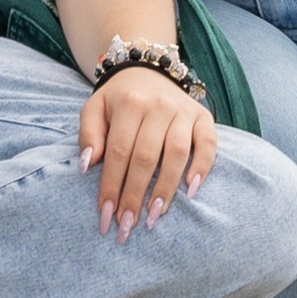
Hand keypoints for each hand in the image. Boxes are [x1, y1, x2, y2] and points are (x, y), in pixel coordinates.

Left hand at [80, 61, 214, 237]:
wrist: (148, 71)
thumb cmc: (118, 99)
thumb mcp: (94, 108)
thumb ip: (88, 134)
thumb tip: (88, 165)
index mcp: (129, 102)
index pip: (118, 151)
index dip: (112, 186)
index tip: (106, 216)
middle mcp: (158, 106)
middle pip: (146, 157)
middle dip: (135, 196)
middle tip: (128, 226)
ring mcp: (183, 111)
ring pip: (177, 154)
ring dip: (166, 189)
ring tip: (154, 217)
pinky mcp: (203, 117)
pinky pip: (208, 143)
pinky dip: (202, 167)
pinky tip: (191, 192)